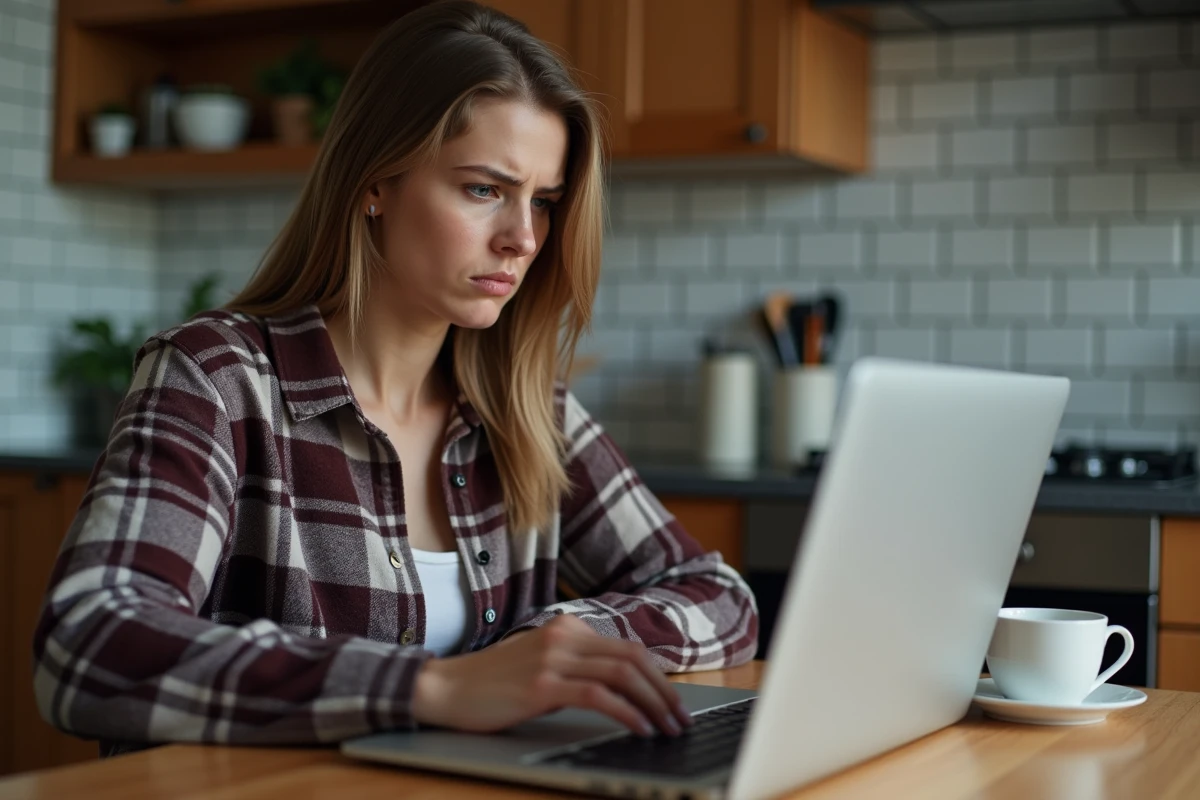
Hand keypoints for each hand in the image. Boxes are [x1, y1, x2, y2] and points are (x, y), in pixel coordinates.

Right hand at [411, 615, 692, 736]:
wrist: (445, 688)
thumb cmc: (492, 683)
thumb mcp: (540, 663)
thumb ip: (575, 666)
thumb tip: (621, 690)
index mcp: (566, 627)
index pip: (627, 648)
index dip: (657, 677)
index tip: (673, 703)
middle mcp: (563, 635)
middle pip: (633, 658)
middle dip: (664, 691)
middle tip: (681, 719)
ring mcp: (552, 657)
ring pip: (622, 673)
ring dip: (653, 703)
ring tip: (668, 728)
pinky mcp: (542, 684)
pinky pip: (598, 695)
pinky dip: (626, 712)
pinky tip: (639, 728)